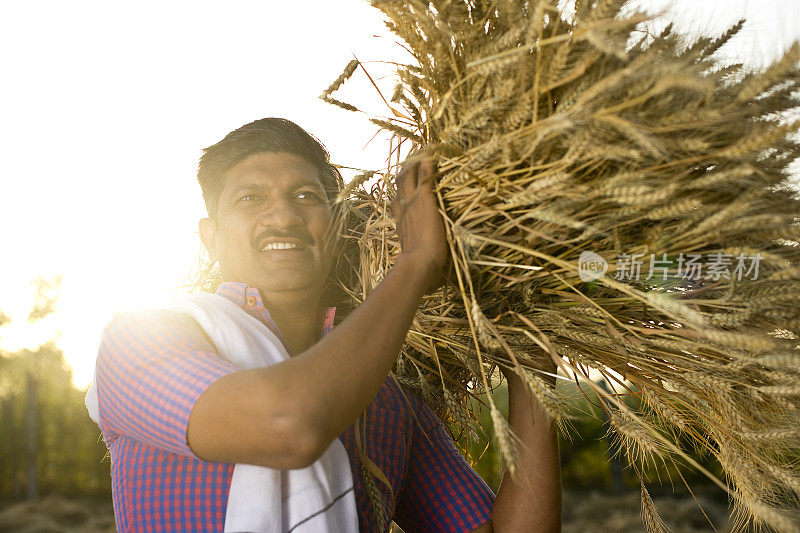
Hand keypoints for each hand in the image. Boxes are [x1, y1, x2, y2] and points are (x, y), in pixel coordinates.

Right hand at [392, 154, 447, 291]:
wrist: (418, 267)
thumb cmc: (419, 272)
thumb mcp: (416, 264)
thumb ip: (420, 265)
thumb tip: (431, 282)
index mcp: (401, 225)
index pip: (398, 203)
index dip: (401, 192)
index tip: (404, 182)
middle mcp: (402, 211)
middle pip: (399, 184)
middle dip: (405, 170)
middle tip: (413, 157)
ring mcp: (412, 205)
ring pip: (408, 176)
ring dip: (414, 163)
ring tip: (423, 151)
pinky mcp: (424, 201)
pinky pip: (424, 177)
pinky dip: (427, 163)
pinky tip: (433, 152)